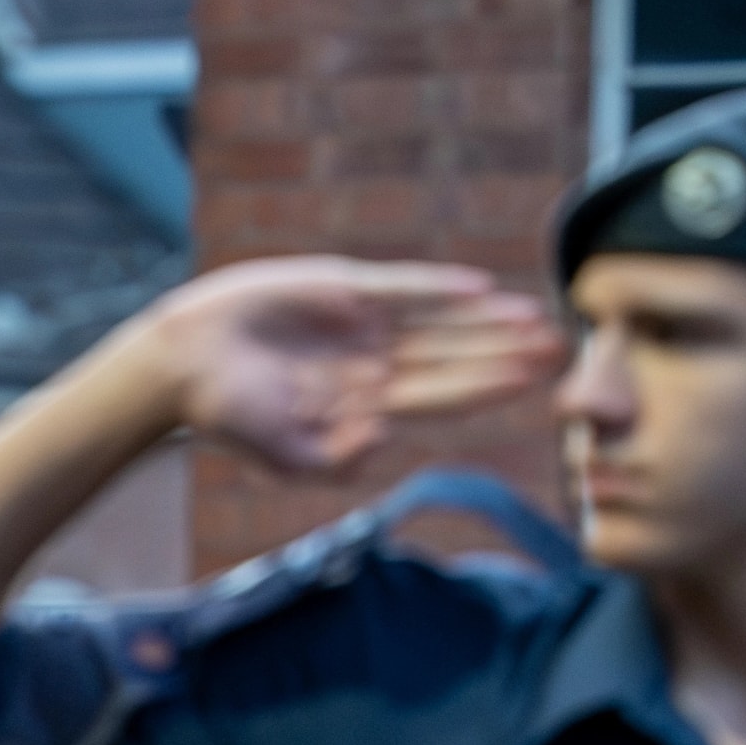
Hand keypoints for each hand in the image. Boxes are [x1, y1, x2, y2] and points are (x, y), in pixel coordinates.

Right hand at [133, 259, 566, 477]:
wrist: (184, 365)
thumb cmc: (227, 417)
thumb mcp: (284, 454)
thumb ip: (334, 458)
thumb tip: (385, 440)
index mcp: (367, 404)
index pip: (443, 396)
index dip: (490, 386)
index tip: (535, 380)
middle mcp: (374, 362)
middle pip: (455, 357)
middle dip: (506, 352)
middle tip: (562, 347)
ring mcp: (362, 323)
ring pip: (439, 321)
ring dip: (487, 320)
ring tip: (537, 317)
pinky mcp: (342, 286)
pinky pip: (402, 287)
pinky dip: (439, 288)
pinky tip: (480, 289)